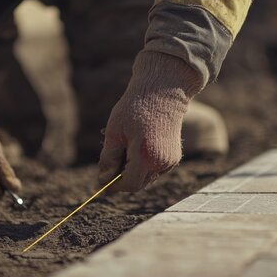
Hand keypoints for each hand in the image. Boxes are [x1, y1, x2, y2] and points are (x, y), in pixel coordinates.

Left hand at [98, 52, 202, 191]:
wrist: (163, 91)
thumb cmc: (135, 108)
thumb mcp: (114, 131)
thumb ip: (108, 158)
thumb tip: (102, 179)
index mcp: (146, 157)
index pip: (129, 185)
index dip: (114, 186)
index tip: (102, 180)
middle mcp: (162, 163)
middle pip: (138, 183)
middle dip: (122, 177)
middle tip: (110, 160)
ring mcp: (170, 160)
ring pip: (147, 177)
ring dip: (133, 170)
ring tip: (124, 147)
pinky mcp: (174, 156)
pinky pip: (155, 168)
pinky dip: (143, 163)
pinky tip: (137, 144)